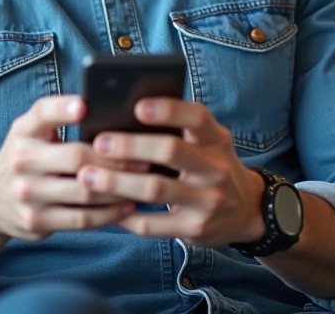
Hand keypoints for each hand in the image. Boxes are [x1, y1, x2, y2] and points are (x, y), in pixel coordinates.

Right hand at [0, 95, 148, 241]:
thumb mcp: (31, 133)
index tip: (85, 106)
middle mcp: (21, 160)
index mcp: (23, 131)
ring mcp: (27, 193)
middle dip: (114, 159)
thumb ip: (58, 120)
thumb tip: (110, 111)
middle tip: (144, 158)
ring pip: (84, 192)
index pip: (41, 113)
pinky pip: (81, 219)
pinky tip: (127, 206)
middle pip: (76, 157)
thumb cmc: (27, 157)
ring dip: (119, 188)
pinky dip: (109, 214)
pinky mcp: (35, 221)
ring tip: (143, 182)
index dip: (63, 108)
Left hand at [78, 99, 266, 246]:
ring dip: (118, 183)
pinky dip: (126, 216)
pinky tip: (106, 207)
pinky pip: (153, 225)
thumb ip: (178, 129)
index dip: (168, 110)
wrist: (246, 210)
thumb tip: (123, 113)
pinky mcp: (195, 229)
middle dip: (131, 146)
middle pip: (171, 151)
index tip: (137, 106)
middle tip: (99, 143)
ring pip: (156, 189)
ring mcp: (208, 201)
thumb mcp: (207, 142)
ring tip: (88, 177)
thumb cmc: (210, 164)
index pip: (196, 117)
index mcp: (216, 139)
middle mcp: (216, 168)